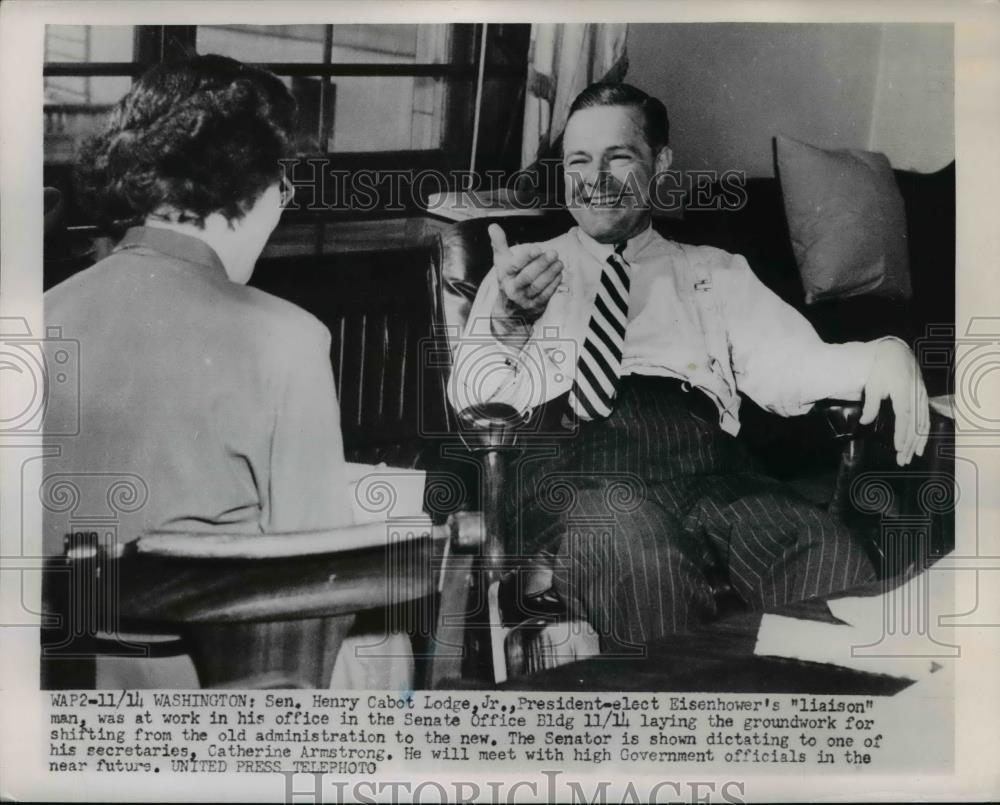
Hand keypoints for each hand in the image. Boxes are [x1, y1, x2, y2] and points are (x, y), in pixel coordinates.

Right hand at [489, 224, 563, 341]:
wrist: (508, 311)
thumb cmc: (508, 280)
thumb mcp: (501, 263)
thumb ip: (499, 244)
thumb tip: (493, 226)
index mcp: (504, 276)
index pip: (514, 266)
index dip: (526, 257)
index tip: (537, 249)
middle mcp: (513, 289)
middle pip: (528, 277)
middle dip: (542, 264)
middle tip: (554, 253)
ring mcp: (524, 300)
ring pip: (538, 286)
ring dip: (551, 273)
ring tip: (559, 263)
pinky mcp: (535, 307)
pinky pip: (545, 295)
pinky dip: (553, 284)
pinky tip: (558, 274)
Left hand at [859, 339, 928, 465]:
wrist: (896, 352)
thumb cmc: (881, 368)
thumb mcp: (873, 385)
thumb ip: (871, 405)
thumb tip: (865, 422)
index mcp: (903, 391)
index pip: (904, 417)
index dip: (903, 434)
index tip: (899, 448)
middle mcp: (916, 395)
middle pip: (916, 424)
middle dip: (910, 444)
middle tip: (902, 460)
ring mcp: (922, 396)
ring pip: (923, 423)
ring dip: (918, 441)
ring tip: (912, 457)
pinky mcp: (923, 397)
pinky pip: (926, 417)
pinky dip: (924, 432)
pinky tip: (921, 443)